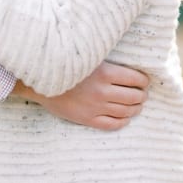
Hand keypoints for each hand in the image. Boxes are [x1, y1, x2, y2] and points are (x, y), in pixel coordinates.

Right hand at [19, 61, 148, 130]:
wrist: (39, 82)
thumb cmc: (64, 66)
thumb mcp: (87, 58)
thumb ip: (106, 61)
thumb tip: (127, 65)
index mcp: (105, 73)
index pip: (137, 80)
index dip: (144, 81)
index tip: (142, 81)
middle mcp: (102, 92)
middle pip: (135, 97)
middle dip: (141, 95)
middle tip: (140, 93)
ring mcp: (95, 107)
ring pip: (127, 111)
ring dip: (135, 108)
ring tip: (135, 104)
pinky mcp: (87, 119)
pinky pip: (113, 124)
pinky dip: (123, 121)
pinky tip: (123, 117)